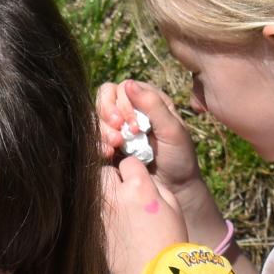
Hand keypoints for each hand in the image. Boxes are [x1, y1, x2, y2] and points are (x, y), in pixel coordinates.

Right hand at [94, 82, 219, 225]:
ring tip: (116, 146)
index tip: (135, 126)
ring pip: (96, 117)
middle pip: (104, 98)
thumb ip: (153, 106)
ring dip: (103, 131)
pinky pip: (94, 138)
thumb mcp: (172, 130)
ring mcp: (118, 128)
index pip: (123, 88)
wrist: (174, 190)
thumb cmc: (179, 158)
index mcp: (148, 100)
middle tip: (120, 135)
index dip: (123, 104)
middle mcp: (130, 110)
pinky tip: (107, 154)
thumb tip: (128, 83)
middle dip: (108, 115)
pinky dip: (98, 144)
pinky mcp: (109, 145)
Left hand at [99, 157, 180, 273]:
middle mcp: (114, 198)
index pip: (128, 162)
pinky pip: (93, 213)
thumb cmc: (169, 242)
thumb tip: (142, 179)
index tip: (138, 181)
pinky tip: (114, 227)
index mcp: (138, 188)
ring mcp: (100, 215)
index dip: (134, 171)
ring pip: (95, 192)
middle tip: (124, 192)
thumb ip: (155, 187)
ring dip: (104, 196)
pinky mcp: (93, 231)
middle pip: (103, 172)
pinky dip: (101, 215)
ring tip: (119, 210)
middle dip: (112, 178)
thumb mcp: (173, 207)